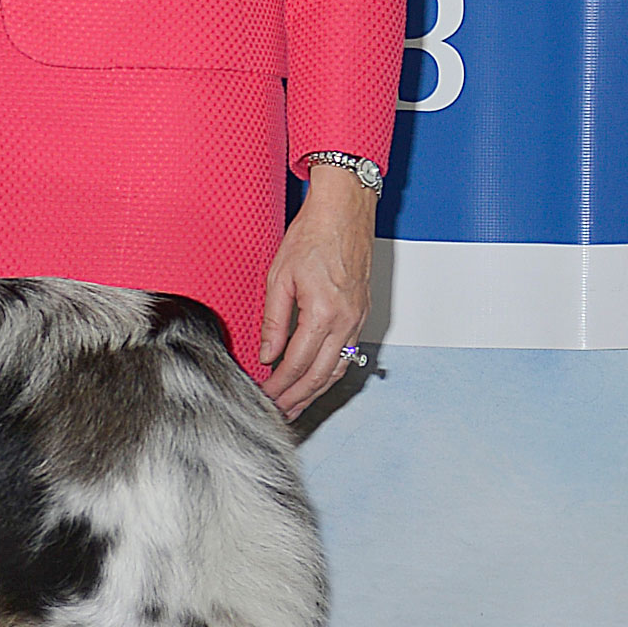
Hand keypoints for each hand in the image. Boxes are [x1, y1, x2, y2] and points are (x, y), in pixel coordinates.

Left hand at [257, 164, 377, 418]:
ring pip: (338, 368)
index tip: (264, 397)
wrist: (345, 213)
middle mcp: (347, 321)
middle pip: (320, 374)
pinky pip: (348, 353)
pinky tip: (318, 380)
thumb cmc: (312, 236)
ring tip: (296, 405)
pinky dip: (331, 372)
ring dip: (316, 391)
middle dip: (298, 397)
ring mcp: (358, 319)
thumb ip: (274, 321)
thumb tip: (266, 354)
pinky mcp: (362, 314)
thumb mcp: (279, 277)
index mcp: (323, 313)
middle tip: (279, 413)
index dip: (280, 386)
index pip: (298, 363)